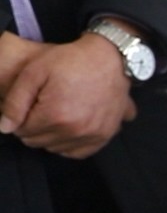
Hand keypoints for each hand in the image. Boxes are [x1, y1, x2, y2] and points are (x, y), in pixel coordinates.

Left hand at [0, 33, 135, 158]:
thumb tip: (5, 127)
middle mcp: (75, 131)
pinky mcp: (104, 136)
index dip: (19, 116)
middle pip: (38, 142)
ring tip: (55, 114)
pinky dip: (68, 144)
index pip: (21, 130)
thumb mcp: (33, 73)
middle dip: (33, 127)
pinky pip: (77, 152)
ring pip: (55, 148)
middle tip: (40, 107)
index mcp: (56, 115)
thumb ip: (15, 102)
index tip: (27, 103)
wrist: (109, 59)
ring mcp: (92, 135)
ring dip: (50, 135)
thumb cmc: (70, 61)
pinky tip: (67, 127)